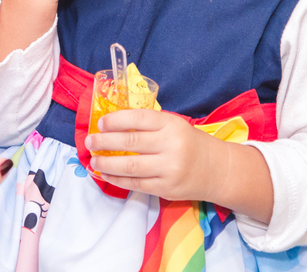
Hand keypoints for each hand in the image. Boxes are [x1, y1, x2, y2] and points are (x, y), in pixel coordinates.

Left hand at [84, 109, 220, 202]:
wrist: (216, 170)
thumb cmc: (188, 143)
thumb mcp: (173, 125)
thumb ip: (148, 125)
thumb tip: (111, 126)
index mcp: (171, 125)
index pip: (138, 118)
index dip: (115, 120)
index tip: (100, 123)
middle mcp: (171, 146)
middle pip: (130, 142)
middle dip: (105, 142)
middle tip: (90, 141)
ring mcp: (169, 169)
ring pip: (130, 166)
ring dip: (107, 164)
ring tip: (94, 160)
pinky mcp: (166, 188)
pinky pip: (136, 184)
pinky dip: (118, 179)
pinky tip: (106, 174)